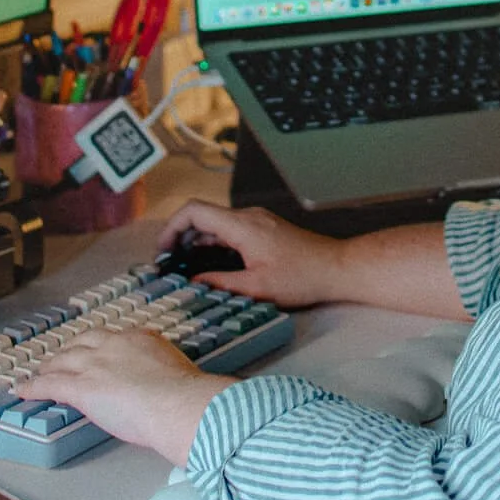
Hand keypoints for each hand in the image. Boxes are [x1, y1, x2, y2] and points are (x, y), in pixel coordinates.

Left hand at [18, 327, 233, 466]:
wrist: (177, 403)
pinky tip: (23, 390)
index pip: (113, 339)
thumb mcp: (179, 372)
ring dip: (49, 367)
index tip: (98, 351)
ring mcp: (94, 365)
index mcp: (139, 340)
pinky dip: (33, 386)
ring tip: (40, 372)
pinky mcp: (81, 387)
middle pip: (82, 343)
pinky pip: (49, 384)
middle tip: (62, 358)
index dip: (100, 346)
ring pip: (62, 360)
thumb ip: (167, 373)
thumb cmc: (185, 396)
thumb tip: (173, 385)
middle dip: (70, 351)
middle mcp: (113, 346)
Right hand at [156, 201, 344, 306]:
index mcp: (243, 226)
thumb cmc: (305, 276)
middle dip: (180, 237)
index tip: (163, 249)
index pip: (195, 212)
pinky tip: (210, 265)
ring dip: (197, 242)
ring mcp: (256, 221)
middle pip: (202, 216)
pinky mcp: (263, 229)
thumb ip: (220, 283)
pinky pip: (229, 230)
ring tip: (185, 266)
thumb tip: (194, 282)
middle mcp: (248, 217)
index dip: (172, 227)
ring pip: (215, 224)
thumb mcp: (257, 287)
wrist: (336, 268)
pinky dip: (214, 244)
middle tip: (169, 262)